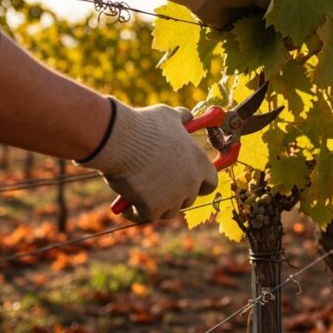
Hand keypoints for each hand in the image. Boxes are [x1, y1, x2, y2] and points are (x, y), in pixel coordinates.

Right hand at [77, 99, 217, 221]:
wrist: (121, 140)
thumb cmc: (146, 126)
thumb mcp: (169, 116)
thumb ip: (183, 119)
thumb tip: (188, 117)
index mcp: (199, 163)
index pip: (211, 183)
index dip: (201, 184)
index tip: (191, 182)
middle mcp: (190, 183)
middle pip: (189, 199)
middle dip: (176, 195)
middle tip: (161, 187)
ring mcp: (171, 198)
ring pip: (168, 211)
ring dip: (158, 206)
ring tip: (144, 196)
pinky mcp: (151, 209)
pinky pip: (144, 216)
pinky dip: (134, 213)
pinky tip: (126, 206)